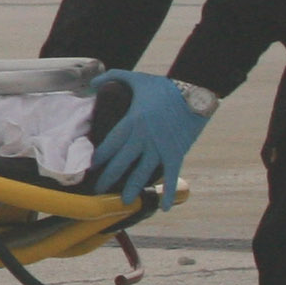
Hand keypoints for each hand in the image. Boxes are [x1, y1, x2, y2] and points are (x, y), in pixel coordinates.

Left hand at [89, 71, 213, 208]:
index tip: (90, 167)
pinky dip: (169, 192)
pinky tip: (165, 207)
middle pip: (122, 162)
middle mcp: (144, 138)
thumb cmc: (163, 86)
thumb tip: (93, 83)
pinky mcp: (177, 153)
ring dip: (134, 187)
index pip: (110, 144)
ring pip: (143, 172)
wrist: (195, 92)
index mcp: (132, 122)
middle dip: (109, 177)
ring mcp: (161, 148)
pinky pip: (172, 175)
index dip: (99, 157)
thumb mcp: (135, 78)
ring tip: (124, 202)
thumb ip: (111, 77)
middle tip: (98, 190)